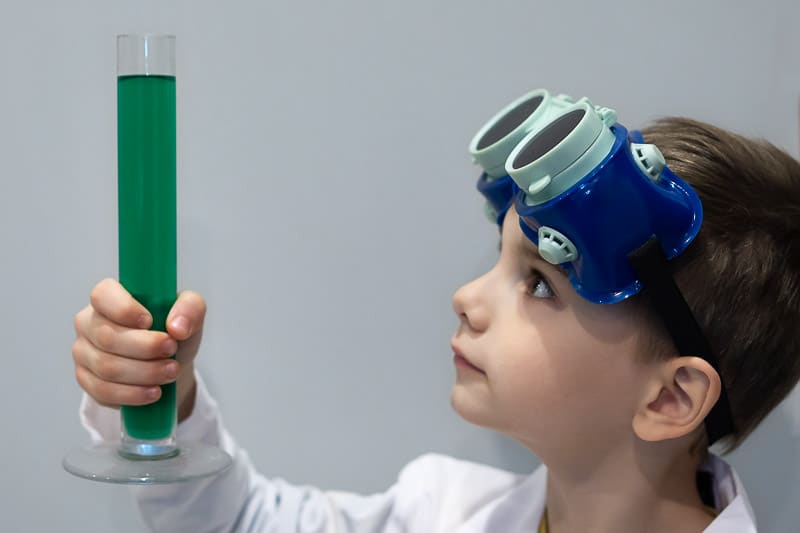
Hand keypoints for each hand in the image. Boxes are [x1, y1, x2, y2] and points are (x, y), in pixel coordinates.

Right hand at [72, 278, 206, 422]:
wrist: (168, 361)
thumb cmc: (172, 330)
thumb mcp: (190, 312)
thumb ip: (190, 308)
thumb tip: (177, 327)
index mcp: (109, 297)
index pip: (102, 295)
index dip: (125, 310)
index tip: (151, 322)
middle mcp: (89, 322)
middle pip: (108, 337)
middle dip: (146, 347)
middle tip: (172, 350)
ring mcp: (84, 352)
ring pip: (107, 367)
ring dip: (145, 373)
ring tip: (171, 371)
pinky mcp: (86, 380)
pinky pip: (103, 391)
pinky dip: (133, 394)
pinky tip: (153, 392)